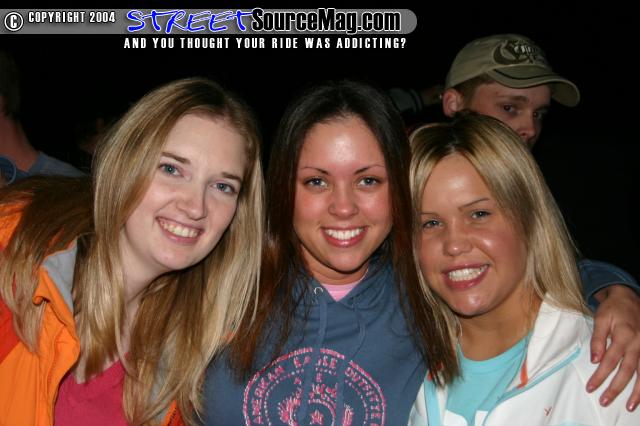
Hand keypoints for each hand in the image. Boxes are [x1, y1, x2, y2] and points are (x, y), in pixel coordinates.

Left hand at [588, 285, 639, 410]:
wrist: (629, 298)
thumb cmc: (613, 309)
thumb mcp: (600, 319)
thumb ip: (598, 339)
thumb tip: (594, 360)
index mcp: (624, 336)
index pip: (609, 361)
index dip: (600, 376)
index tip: (591, 388)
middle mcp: (638, 345)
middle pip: (626, 371)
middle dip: (615, 388)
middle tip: (604, 401)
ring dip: (637, 392)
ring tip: (630, 407)